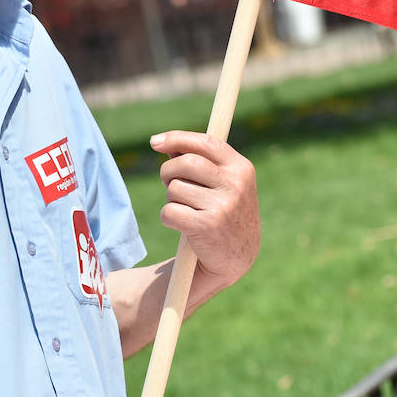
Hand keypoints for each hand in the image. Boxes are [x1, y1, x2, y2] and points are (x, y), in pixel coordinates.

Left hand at [152, 131, 259, 291]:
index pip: (206, 142)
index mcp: (241, 168)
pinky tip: (182, 225)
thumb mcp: (224, 184)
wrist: (237, 257)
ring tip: (186, 209)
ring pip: (174, 188)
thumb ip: (200, 162)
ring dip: (171, 199)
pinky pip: (169, 212)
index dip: (177, 138)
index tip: (155, 142)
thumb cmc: (223, 212)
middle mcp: (235, 184)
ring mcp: (223, 206)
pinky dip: (168, 218)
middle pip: (185, 162)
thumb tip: (162, 143)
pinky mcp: (207, 226)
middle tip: (169, 183)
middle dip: (168, 172)